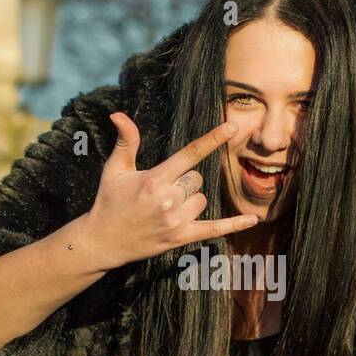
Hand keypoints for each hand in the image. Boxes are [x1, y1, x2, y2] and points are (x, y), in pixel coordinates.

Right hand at [82, 114, 258, 270]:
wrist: (101, 241)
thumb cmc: (109, 201)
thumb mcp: (114, 169)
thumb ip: (126, 142)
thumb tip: (119, 114)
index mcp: (155, 180)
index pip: (190, 154)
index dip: (212, 139)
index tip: (232, 126)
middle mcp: (168, 200)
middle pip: (197, 179)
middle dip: (184, 181)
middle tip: (159, 192)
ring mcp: (176, 221)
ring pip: (202, 200)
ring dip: (190, 200)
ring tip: (165, 207)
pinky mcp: (180, 238)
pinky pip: (213, 229)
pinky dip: (234, 225)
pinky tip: (253, 219)